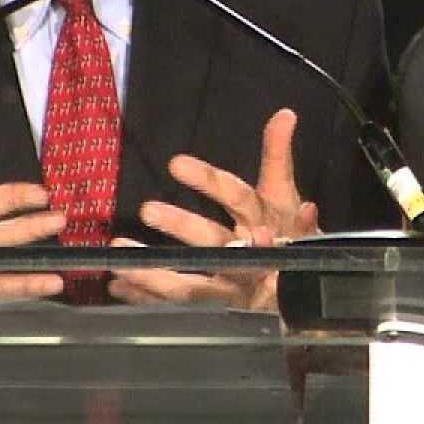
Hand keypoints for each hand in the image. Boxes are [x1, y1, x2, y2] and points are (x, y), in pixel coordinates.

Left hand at [108, 108, 316, 309]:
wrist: (304, 286)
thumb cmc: (289, 233)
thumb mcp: (284, 193)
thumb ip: (278, 154)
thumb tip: (285, 114)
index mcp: (266, 219)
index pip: (236, 195)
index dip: (209, 181)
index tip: (175, 164)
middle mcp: (251, 255)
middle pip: (214, 240)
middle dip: (181, 226)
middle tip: (147, 209)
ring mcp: (236, 287)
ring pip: (193, 285)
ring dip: (155, 275)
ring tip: (120, 260)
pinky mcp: (220, 309)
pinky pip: (181, 306)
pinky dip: (149, 298)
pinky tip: (120, 288)